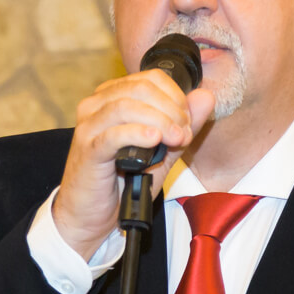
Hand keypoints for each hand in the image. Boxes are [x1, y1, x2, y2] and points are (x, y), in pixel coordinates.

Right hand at [52, 71, 214, 261]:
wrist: (92, 215)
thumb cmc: (124, 181)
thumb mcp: (163, 150)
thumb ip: (183, 124)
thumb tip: (205, 96)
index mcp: (113, 97)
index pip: (150, 79)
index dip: (176, 97)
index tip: (188, 122)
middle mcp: (96, 105)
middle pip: (140, 88)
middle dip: (171, 109)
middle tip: (183, 134)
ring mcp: (89, 126)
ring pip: (126, 106)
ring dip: (160, 121)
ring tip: (175, 140)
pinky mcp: (87, 149)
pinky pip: (113, 134)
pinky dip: (137, 134)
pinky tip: (154, 141)